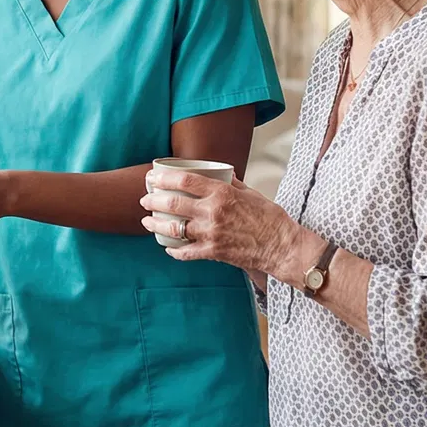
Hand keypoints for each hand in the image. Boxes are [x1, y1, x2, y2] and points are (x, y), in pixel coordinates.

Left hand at [139, 168, 314, 271]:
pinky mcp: (213, 252)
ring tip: (147, 222)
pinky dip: (174, 251)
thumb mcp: (250, 193)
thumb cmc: (269, 218)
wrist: (281, 246)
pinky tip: (168, 248)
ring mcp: (211, 233)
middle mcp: (213, 211)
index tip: (153, 178)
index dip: (164, 178)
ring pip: (173, 229)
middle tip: (145, 200)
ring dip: (155, 225)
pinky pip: (186, 252)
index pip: (185, 180)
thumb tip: (220, 174)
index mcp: (221, 192)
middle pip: (172, 203)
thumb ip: (231, 183)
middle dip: (153, 201)